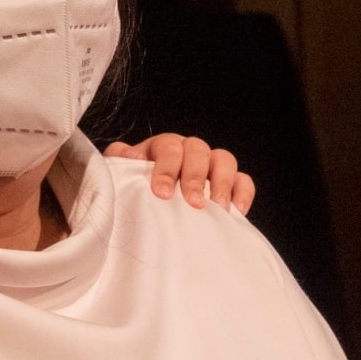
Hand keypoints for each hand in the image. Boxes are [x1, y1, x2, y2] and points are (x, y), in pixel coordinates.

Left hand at [104, 134, 255, 212]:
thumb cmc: (135, 192)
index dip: (166, 169)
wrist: (149, 208)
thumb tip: (118, 155)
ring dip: (222, 183)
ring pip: (224, 160)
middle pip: (198, 150)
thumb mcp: (121, 178)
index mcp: (162, 147)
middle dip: (195, 177)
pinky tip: (236, 212)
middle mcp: (188, 151)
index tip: (162, 194)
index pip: (168, 148)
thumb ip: (118, 165)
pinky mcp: (229, 183)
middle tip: (193, 203)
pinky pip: (243, 180)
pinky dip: (242, 193)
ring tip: (218, 208)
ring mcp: (210, 165)